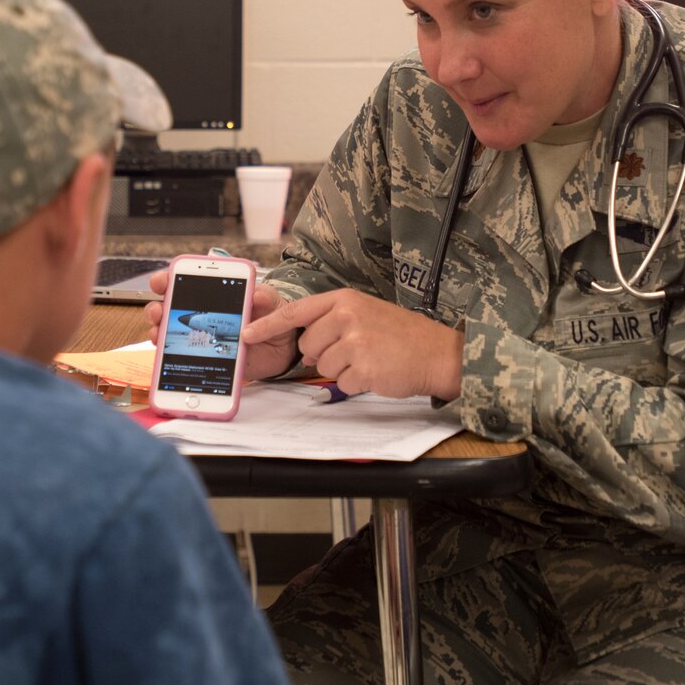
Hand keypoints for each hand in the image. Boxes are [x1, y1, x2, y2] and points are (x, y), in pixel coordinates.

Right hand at [145, 270, 295, 382]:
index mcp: (216, 295)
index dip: (168, 280)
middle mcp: (202, 315)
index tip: (161, 282)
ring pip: (170, 334)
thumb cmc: (273, 317)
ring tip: (158, 335)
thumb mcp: (273, 302)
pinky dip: (173, 361)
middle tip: (158, 312)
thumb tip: (257, 295)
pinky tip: (170, 361)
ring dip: (159, 333)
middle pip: (168, 308)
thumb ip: (265, 297)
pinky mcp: (207, 358)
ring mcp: (201, 337)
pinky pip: (185, 360)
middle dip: (157, 308)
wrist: (284, 347)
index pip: (184, 283)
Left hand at [241, 290, 462, 400]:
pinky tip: (377, 372)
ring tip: (370, 360)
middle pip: (308, 346)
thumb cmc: (402, 336)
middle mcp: (347, 317)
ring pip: (324, 367)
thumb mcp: (366, 313)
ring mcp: (355, 343)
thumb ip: (333, 320)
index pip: (296, 312)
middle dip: (325, 355)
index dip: (268, 325)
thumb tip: (305, 343)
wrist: (437, 353)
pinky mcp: (363, 368)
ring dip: (344, 370)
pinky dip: (358, 383)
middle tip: (356, 351)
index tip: (246, 333)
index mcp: (345, 300)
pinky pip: (343, 383)